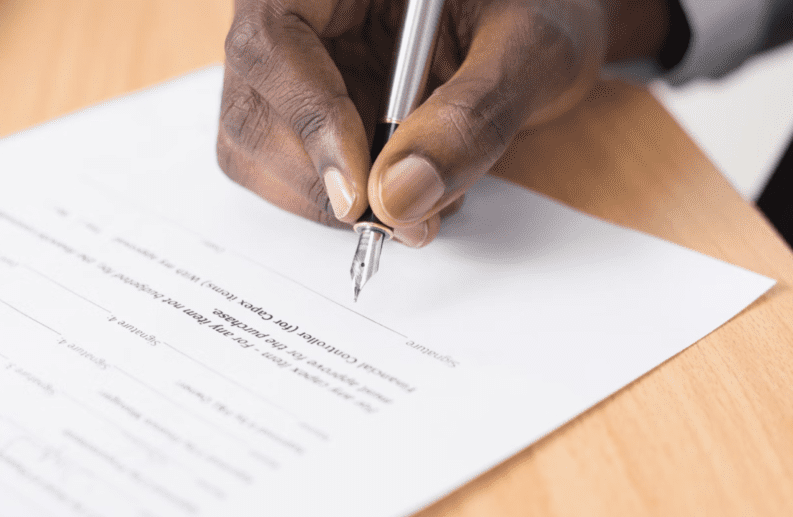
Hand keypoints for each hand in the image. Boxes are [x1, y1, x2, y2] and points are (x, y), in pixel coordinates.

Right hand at [218, 0, 670, 245]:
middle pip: (250, 106)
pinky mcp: (302, 109)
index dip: (309, 121)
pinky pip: (286, 169)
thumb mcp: (530, 51)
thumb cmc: (542, 10)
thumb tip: (400, 199)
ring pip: (255, 148)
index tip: (358, 195)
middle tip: (399, 219)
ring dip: (326, 200)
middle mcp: (299, 11)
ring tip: (416, 200)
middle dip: (319, 180)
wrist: (542, 24)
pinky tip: (399, 187)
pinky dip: (338, 202)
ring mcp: (293, 64)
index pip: (273, 38)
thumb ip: (472, 119)